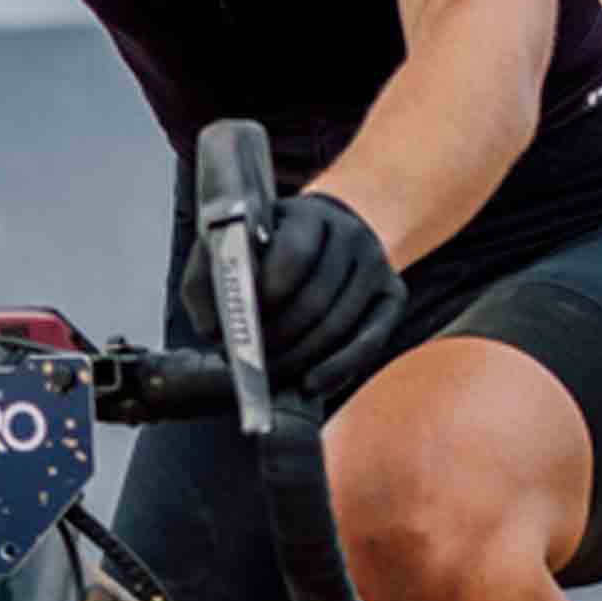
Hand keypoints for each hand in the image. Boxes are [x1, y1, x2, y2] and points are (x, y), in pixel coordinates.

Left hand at [177, 189, 403, 409]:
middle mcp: (352, 234)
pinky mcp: (393, 294)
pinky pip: (370, 342)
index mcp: (310, 214)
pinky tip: (310, 386)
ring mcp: (377, 263)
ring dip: (300, 359)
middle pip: (317, 300)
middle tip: (250, 362)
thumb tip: (213, 330)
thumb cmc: (268, 247)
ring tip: (270, 375)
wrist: (320, 237)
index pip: (296, 254)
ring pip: (339, 326)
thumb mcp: (232, 247)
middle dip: (279, 339)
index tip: (245, 321)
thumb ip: (208, 279)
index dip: (269, 293)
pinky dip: (338, 369)